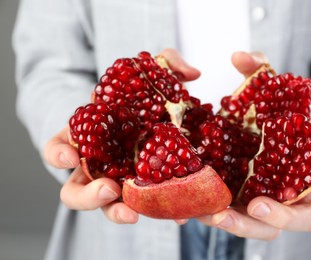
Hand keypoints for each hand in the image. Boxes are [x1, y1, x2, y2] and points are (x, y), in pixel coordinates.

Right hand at [43, 49, 199, 224]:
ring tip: (134, 213)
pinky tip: (178, 215)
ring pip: (107, 207)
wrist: (155, 120)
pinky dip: (159, 213)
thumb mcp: (148, 77)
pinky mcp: (142, 193)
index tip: (69, 157)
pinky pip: (145, 207)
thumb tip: (192, 73)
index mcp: (86, 139)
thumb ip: (165, 65)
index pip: (58, 149)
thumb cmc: (141, 99)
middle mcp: (96, 167)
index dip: (57, 155)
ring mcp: (118, 183)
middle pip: (76, 192)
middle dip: (88, 195)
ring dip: (117, 212)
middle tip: (108, 189)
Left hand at [196, 51, 310, 239]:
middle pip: (302, 216)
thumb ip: (257, 70)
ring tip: (217, 216)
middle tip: (256, 207)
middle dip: (282, 215)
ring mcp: (269, 202)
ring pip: (266, 227)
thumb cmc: (267, 114)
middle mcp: (293, 188)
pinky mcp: (241, 207)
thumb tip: (238, 57)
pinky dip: (220, 219)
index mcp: (309, 159)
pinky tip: (201, 213)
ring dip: (244, 225)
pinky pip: (234, 220)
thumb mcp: (265, 90)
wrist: (252, 135)